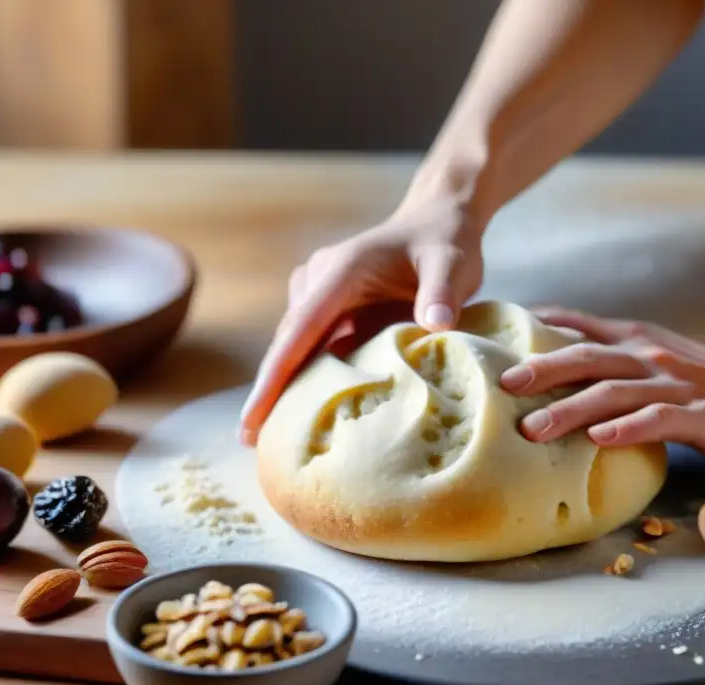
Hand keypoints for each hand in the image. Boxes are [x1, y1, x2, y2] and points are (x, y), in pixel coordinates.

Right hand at [239, 198, 484, 445]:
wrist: (439, 219)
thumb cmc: (445, 242)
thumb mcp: (452, 265)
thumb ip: (442, 293)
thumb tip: (437, 325)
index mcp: (339, 272)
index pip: (298, 331)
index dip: (275, 377)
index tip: (252, 418)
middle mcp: (318, 281)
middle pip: (287, 345)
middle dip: (269, 392)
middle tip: (254, 444)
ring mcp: (320, 294)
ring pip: (297, 348)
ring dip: (288, 387)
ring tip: (277, 440)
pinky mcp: (331, 308)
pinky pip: (315, 346)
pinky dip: (312, 376)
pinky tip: (313, 413)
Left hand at [499, 306, 704, 468]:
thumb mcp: (663, 365)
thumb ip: (619, 368)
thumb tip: (567, 380)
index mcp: (639, 343)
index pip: (578, 327)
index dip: (535, 329)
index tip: (493, 335)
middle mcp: (651, 358)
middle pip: (586, 356)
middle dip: (539, 369)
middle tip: (498, 384)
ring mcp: (678, 386)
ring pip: (614, 391)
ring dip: (570, 408)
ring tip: (532, 428)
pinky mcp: (703, 415)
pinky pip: (659, 420)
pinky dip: (627, 429)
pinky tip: (600, 440)